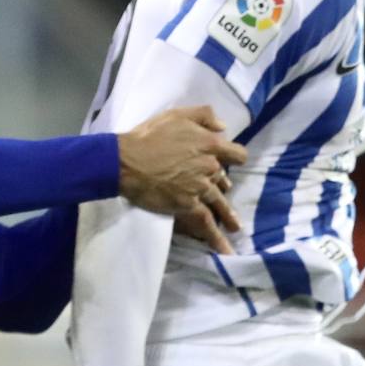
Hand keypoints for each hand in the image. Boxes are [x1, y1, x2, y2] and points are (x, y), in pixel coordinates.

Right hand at [117, 106, 244, 247]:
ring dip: (228, 216)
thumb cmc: (149, 136)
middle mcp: (210, 166)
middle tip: (221, 192)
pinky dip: (216, 238)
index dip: (235, 158)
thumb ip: (204, 116)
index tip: (232, 162)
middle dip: (221, 184)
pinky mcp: (188, 205)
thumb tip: (224, 127)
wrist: (127, 161)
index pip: (237, 154)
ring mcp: (200, 187)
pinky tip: (225, 250)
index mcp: (210, 144)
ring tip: (236, 228)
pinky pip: (206, 223)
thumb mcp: (177, 115)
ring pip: (220, 203)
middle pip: (225, 179)